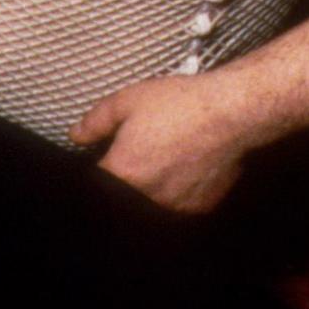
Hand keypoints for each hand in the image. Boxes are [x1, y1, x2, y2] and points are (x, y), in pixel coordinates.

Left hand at [70, 74, 258, 213]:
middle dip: (129, 176)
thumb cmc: (179, 103)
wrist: (232, 112)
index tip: (111, 155)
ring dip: (153, 185)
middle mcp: (146, 196)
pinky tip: (187, 165)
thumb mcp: (127, 101)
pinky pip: (178, 203)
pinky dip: (178, 190)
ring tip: (167, 155)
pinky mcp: (198, 207)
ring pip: (152, 200)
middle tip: (144, 151)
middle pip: (127, 191)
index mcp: (122, 173)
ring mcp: (174, 205)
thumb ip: (96, 122)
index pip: (100, 180)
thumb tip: (76, 136)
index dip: (104, 166)